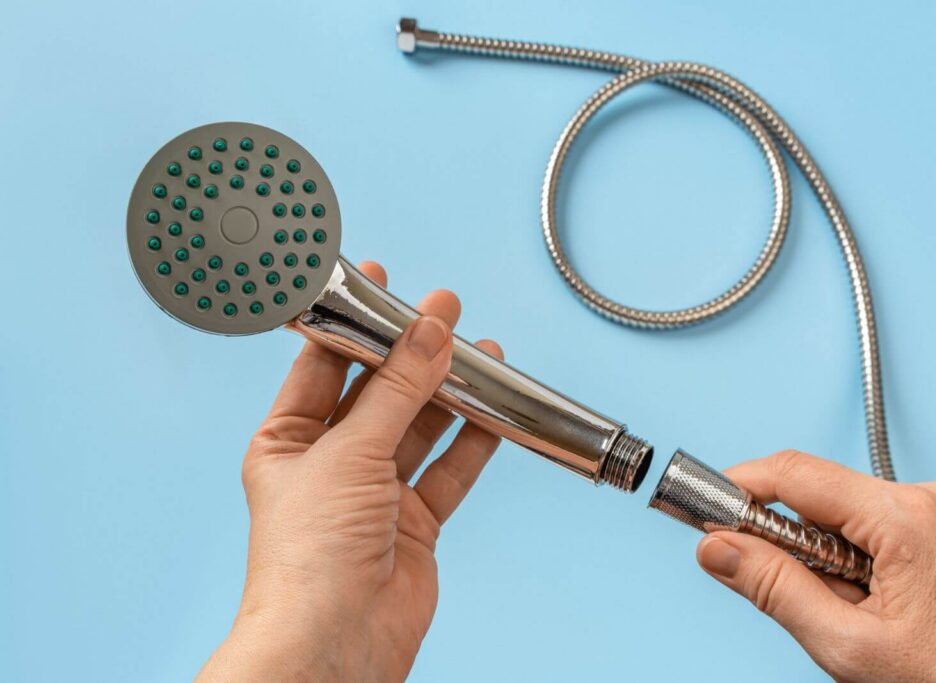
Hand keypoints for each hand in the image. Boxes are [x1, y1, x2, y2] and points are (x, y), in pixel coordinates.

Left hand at [199, 261, 503, 681]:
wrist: (336, 640)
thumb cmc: (307, 558)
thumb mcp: (349, 452)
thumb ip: (397, 391)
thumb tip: (429, 334)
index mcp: (287, 442)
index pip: (324, 367)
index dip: (355, 326)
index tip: (381, 287)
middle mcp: (330, 464)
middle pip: (378, 393)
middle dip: (412, 353)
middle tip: (443, 312)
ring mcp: (374, 494)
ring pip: (418, 428)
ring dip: (448, 391)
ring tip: (478, 350)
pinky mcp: (413, 522)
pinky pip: (448, 470)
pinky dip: (472, 440)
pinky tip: (491, 409)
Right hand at [696, 450, 935, 680]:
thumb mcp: (851, 647)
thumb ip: (774, 590)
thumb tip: (717, 548)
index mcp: (906, 518)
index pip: (795, 473)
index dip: (739, 486)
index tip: (706, 508)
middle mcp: (933, 499)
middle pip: (821, 492)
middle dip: (785, 534)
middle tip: (765, 579)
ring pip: (851, 510)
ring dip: (826, 552)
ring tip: (847, 610)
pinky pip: (885, 522)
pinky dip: (861, 555)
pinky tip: (875, 601)